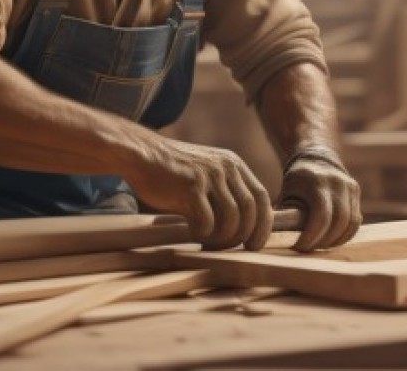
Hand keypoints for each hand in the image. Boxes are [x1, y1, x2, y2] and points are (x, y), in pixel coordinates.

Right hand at [126, 136, 273, 250]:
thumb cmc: (173, 173)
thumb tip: (245, 226)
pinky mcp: (191, 186)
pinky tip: (192, 232)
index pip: (261, 197)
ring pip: (231, 219)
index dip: (263, 225)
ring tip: (208, 242)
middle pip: (250, 211)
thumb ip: (227, 192)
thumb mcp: (208, 174)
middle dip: (244, 236)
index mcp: (234, 165)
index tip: (255, 244)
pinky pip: (207, 221)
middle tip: (232, 250)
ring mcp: (209, 176)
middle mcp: (226, 168)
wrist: (142, 155)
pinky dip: (203, 234)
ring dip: (222, 238)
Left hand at [278, 149, 360, 251]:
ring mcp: (348, 185)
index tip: (300, 246)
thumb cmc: (296, 181)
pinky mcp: (355, 191)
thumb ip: (285, 215)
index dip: (312, 236)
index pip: (321, 216)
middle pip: (338, 222)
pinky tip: (331, 241)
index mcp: (316, 181)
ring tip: (319, 246)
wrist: (316, 158)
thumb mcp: (287, 193)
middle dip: (323, 241)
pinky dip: (345, 235)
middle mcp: (336, 182)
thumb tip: (276, 239)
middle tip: (309, 249)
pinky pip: (355, 220)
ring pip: (350, 223)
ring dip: (335, 240)